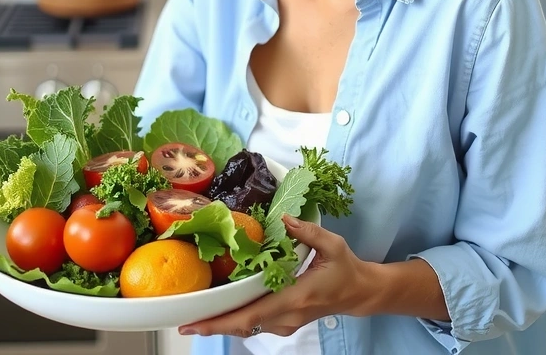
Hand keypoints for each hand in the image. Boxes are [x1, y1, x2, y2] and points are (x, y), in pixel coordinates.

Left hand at [178, 215, 375, 337]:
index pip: (254, 313)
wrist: (360, 293)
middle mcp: (289, 315)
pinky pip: (257, 325)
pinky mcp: (286, 323)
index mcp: (297, 296)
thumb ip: (308, 231)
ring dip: (224, 324)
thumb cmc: (346, 269)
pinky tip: (223, 311)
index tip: (197, 322)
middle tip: (185, 323)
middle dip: (214, 326)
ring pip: (249, 328)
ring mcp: (287, 323)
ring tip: (198, 317)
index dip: (223, 320)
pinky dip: (238, 320)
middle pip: (245, 326)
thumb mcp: (333, 245)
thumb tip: (284, 218)